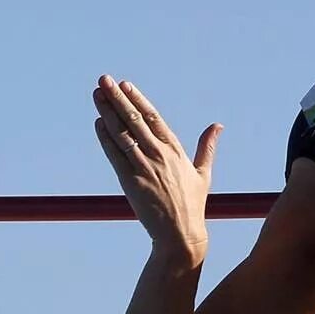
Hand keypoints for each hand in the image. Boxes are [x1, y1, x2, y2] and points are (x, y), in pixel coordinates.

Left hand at [93, 76, 220, 257]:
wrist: (181, 233)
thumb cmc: (193, 203)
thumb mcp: (203, 173)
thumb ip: (207, 147)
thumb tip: (218, 126)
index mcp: (176, 151)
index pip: (154, 119)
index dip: (138, 100)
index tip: (125, 84)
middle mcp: (160, 156)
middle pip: (135, 120)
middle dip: (118, 98)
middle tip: (103, 80)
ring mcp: (145, 168)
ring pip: (122, 134)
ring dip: (107, 112)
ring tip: (96, 94)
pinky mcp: (131, 182)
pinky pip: (116, 155)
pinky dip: (106, 138)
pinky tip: (98, 123)